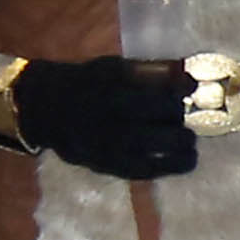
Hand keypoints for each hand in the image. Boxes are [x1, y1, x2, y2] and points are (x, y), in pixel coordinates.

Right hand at [10, 54, 198, 181]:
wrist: (47, 107)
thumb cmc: (90, 83)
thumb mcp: (115, 68)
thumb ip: (153, 72)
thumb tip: (192, 80)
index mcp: (111, 90)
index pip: (158, 96)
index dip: (181, 94)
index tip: (190, 91)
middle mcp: (108, 120)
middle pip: (159, 123)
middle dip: (179, 121)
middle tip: (184, 119)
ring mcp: (105, 146)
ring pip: (154, 151)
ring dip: (181, 148)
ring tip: (190, 144)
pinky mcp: (105, 165)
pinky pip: (144, 171)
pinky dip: (169, 167)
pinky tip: (184, 161)